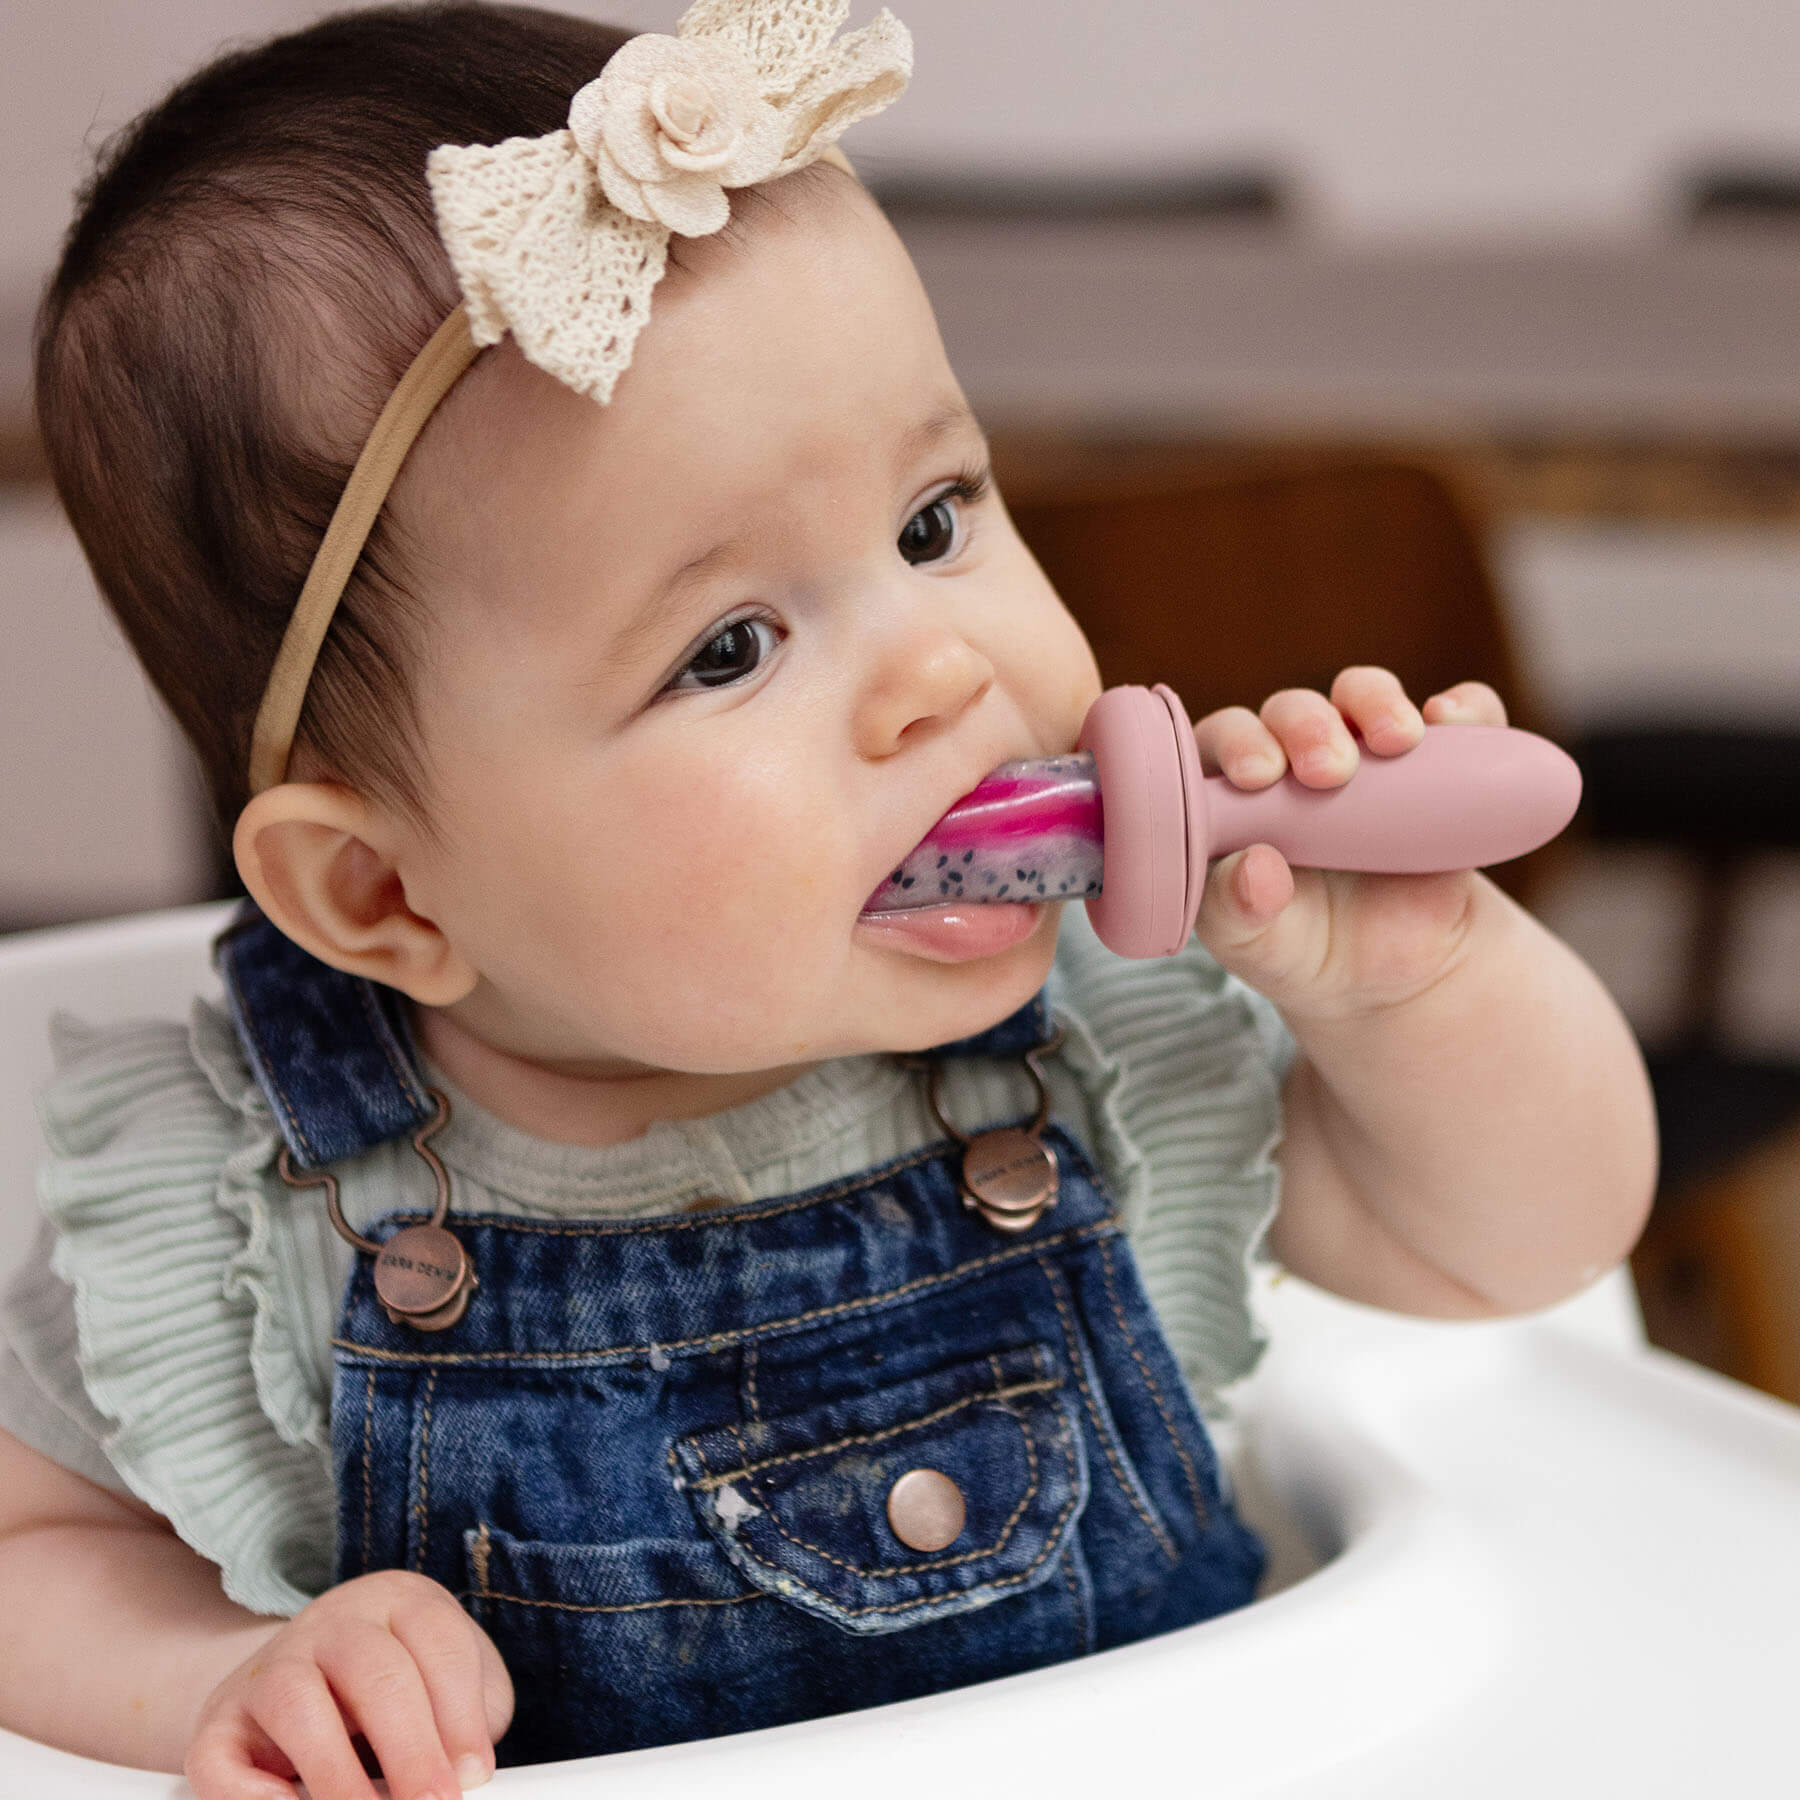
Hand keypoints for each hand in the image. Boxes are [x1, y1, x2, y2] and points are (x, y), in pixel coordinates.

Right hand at [185, 1570, 513, 1799]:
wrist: (310, 1682)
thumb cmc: (403, 1695)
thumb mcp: (448, 1694)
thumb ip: (464, 1729)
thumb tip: (464, 1777)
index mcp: (398, 1601)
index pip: (438, 1641)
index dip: (460, 1714)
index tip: (474, 1774)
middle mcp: (332, 1624)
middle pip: (374, 1670)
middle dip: (410, 1748)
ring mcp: (270, 1668)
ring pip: (295, 1701)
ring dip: (335, 1773)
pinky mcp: (218, 1723)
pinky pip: (218, 1758)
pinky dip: (250, 1797)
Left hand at [1190, 667, 1508, 1023]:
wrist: (1394, 975)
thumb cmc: (1302, 950)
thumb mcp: (1262, 947)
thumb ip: (1237, 912)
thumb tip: (1254, 866)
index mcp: (1234, 794)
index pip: (1220, 742)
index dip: (1235, 744)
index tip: (1260, 776)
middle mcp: (1293, 759)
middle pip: (1290, 710)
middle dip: (1307, 726)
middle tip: (1329, 771)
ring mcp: (1365, 753)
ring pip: (1361, 693)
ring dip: (1374, 702)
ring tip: (1398, 742)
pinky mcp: (1436, 759)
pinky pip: (1456, 713)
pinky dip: (1462, 705)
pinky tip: (1449, 720)